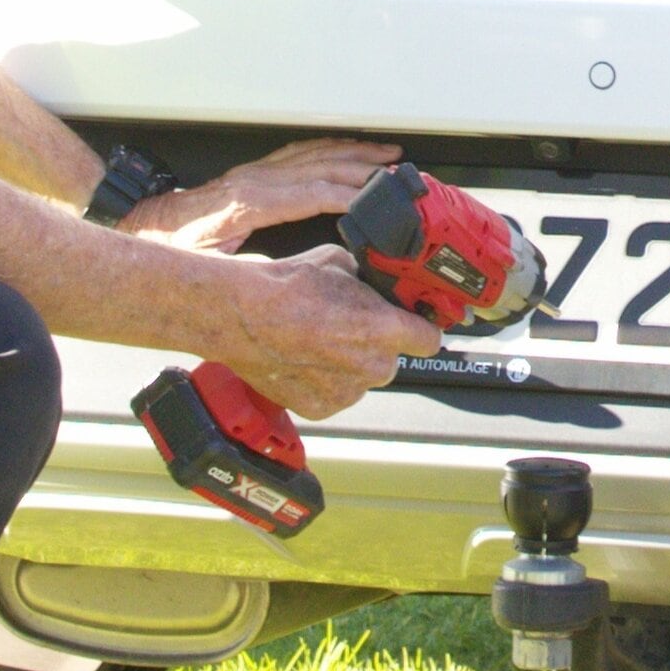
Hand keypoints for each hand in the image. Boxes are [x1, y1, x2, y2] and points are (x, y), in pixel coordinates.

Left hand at [119, 139, 402, 252]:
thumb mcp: (209, 268)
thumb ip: (248, 271)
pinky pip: (299, 153)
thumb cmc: (172, 249)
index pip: (311, 192)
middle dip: (364, 167)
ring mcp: (256, 173)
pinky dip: (329, 147)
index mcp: (250, 204)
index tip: (378, 197)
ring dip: (353, 152)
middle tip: (399, 169)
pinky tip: (345, 148)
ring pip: (314, 154)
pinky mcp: (254, 175)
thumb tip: (288, 280)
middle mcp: (256, 181)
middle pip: (321, 166)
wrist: (146, 227)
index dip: (348, 193)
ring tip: (386, 153)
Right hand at [214, 244, 441, 418]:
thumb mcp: (340, 263)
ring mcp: (348, 391)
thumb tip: (377, 282)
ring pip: (363, 378)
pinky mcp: (322, 407)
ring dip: (351, 365)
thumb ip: (369, 280)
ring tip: (320, 341)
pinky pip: (336, 394)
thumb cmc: (285, 287)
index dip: (420, 330)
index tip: (413, 325)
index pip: (430, 339)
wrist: (239, 315)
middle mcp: (373, 366)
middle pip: (393, 359)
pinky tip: (305, 359)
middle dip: (378, 345)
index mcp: (386, 329)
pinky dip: (326, 382)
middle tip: (350, 327)